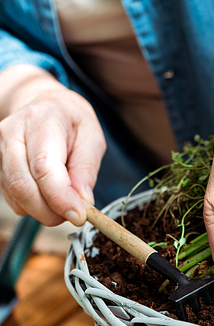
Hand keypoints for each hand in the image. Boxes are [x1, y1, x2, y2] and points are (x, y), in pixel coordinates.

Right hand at [0, 65, 105, 225]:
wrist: (46, 109)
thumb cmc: (72, 125)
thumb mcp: (92, 140)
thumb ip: (87, 171)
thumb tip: (82, 203)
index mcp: (40, 121)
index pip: (43, 167)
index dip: (60, 197)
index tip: (79, 216)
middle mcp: (12, 134)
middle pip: (23, 186)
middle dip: (51, 211)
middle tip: (75, 215)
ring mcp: (0, 151)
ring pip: (17, 197)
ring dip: (44, 212)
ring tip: (65, 202)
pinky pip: (15, 201)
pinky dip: (35, 208)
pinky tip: (49, 195)